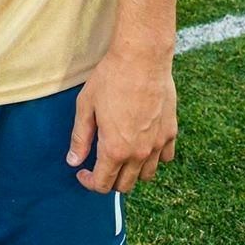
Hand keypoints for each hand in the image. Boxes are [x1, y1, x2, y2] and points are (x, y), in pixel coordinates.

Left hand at [67, 48, 177, 194]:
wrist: (142, 59)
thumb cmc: (110, 79)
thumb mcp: (86, 106)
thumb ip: (80, 137)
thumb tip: (73, 161)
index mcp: (115, 149)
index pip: (103, 184)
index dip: (89, 182)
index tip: (82, 171)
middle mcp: (139, 154)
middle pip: (125, 185)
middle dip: (109, 180)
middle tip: (98, 162)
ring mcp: (158, 145)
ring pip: (146, 175)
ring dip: (131, 172)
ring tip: (120, 153)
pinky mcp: (171, 133)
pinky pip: (164, 158)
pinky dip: (153, 158)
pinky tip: (141, 143)